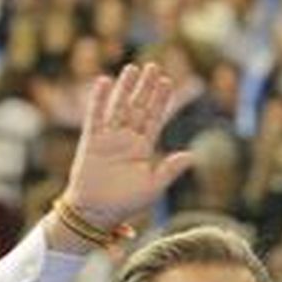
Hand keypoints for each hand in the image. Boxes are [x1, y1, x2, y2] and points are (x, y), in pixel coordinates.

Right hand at [62, 63, 193, 229]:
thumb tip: (191, 155)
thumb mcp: (153, 187)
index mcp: (142, 148)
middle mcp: (126, 140)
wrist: (95, 214)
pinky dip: (99, 99)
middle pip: (137, 107)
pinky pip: (95, 116)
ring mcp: (108, 139)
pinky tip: (104, 81)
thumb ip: (170, 170)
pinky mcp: (90, 142)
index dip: (161, 101)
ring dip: (125, 88)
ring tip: (132, 68)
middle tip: (153, 67)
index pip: (154, 118)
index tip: (167, 82)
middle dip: (145, 88)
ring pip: (118, 107)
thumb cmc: (125, 205)